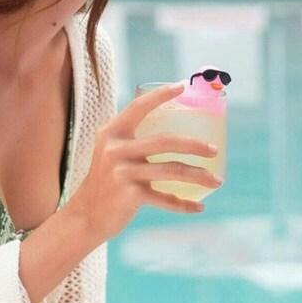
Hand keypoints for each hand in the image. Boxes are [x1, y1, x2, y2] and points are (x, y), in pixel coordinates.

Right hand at [63, 83, 220, 239]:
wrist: (85, 216)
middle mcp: (115, 150)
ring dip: (198, 175)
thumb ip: (133, 143)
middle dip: (195, 145)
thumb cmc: (106, 183)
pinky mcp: (129, 195)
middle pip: (164, 141)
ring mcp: (122, 173)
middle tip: (214, 150)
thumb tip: (174, 136)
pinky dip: (184, 204)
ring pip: (171, 170)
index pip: (138, 107)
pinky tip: (198, 206)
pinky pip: (165, 199)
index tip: (182, 86)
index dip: (160, 95)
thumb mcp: (111, 154)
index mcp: (112, 134)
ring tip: (216, 180)